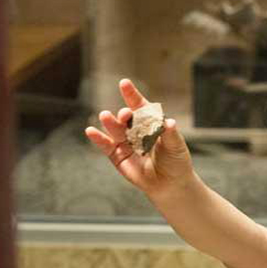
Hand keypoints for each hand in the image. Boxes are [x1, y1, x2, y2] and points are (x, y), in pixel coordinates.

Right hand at [85, 79, 195, 195]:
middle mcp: (136, 130)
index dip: (131, 95)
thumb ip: (170, 135)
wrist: (170, 184)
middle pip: (126, 118)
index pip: (140, 106)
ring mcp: (125, 142)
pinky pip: (106, 145)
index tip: (124, 83)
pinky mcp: (117, 156)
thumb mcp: (176, 146)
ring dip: (110, 122)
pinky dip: (98, 138)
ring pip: (115, 129)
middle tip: (125, 114)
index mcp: (150, 123)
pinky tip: (90, 131)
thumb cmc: (175, 161)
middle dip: (124, 114)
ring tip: (105, 115)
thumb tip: (170, 122)